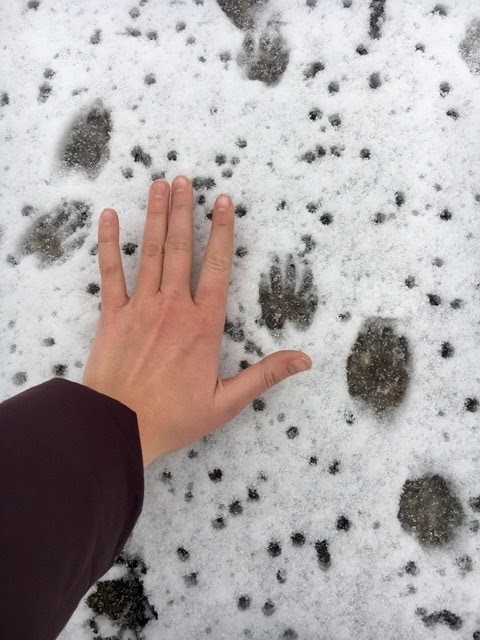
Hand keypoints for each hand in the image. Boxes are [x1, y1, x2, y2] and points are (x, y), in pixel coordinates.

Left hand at [82, 176, 311, 466]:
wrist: (118, 428)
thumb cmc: (173, 418)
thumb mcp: (227, 402)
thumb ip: (264, 375)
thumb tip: (304, 360)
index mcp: (203, 326)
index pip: (217, 268)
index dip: (222, 232)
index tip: (222, 202)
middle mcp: (172, 307)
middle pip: (180, 250)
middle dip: (183, 211)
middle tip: (184, 180)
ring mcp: (140, 308)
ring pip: (150, 253)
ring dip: (155, 216)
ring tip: (159, 185)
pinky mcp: (112, 316)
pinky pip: (110, 273)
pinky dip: (108, 243)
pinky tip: (108, 216)